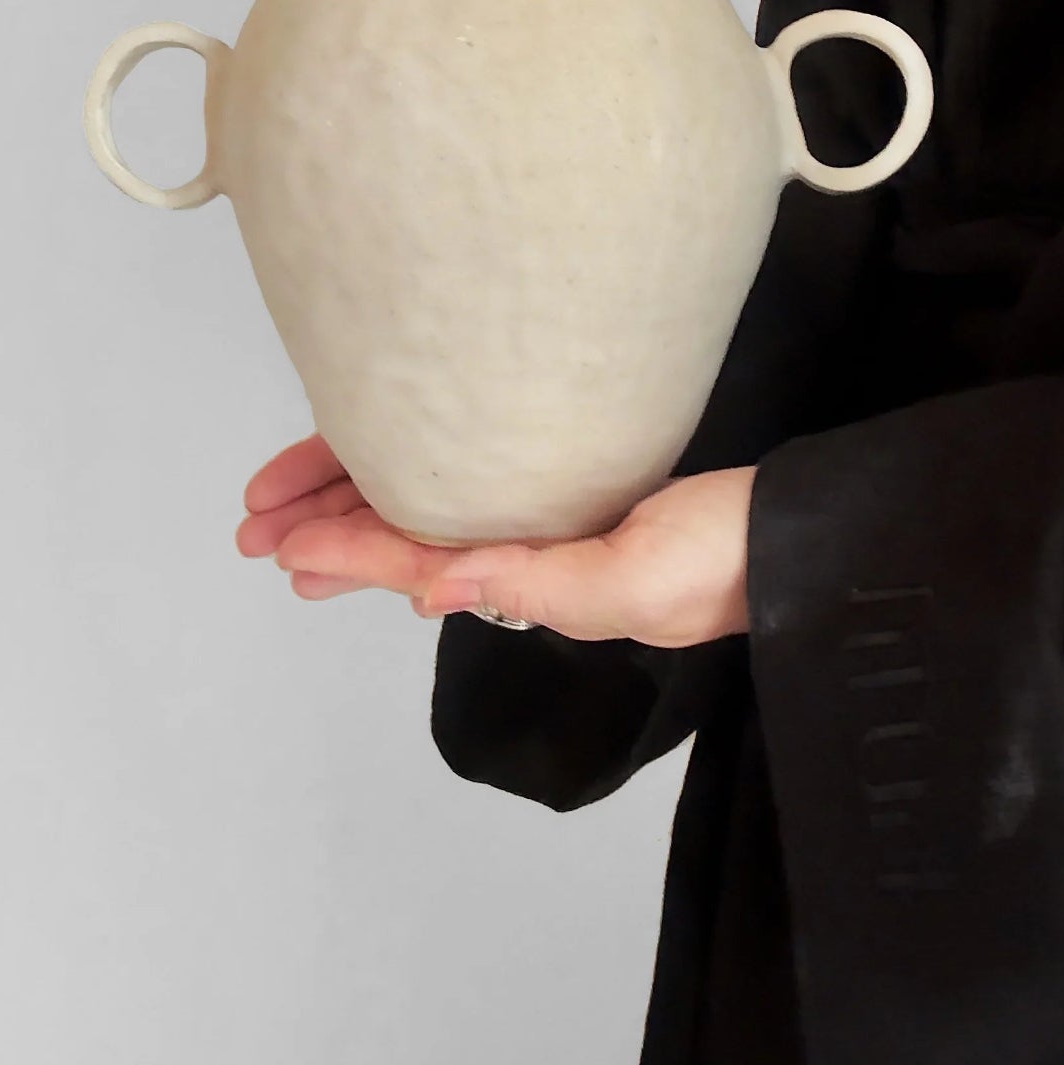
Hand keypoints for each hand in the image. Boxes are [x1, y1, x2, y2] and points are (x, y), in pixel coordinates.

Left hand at [238, 433, 755, 646]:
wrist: (811, 530)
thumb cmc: (733, 560)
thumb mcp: (637, 584)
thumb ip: (538, 586)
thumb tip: (431, 590)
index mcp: (539, 580)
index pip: (417, 562)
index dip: (341, 552)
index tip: (276, 542)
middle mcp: (532, 550)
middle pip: (406, 533)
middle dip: (325, 526)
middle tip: (252, 522)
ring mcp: (553, 516)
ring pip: (430, 503)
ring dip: (356, 499)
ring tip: (288, 497)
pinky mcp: (578, 476)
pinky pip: (474, 476)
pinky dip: (419, 474)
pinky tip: (387, 475)